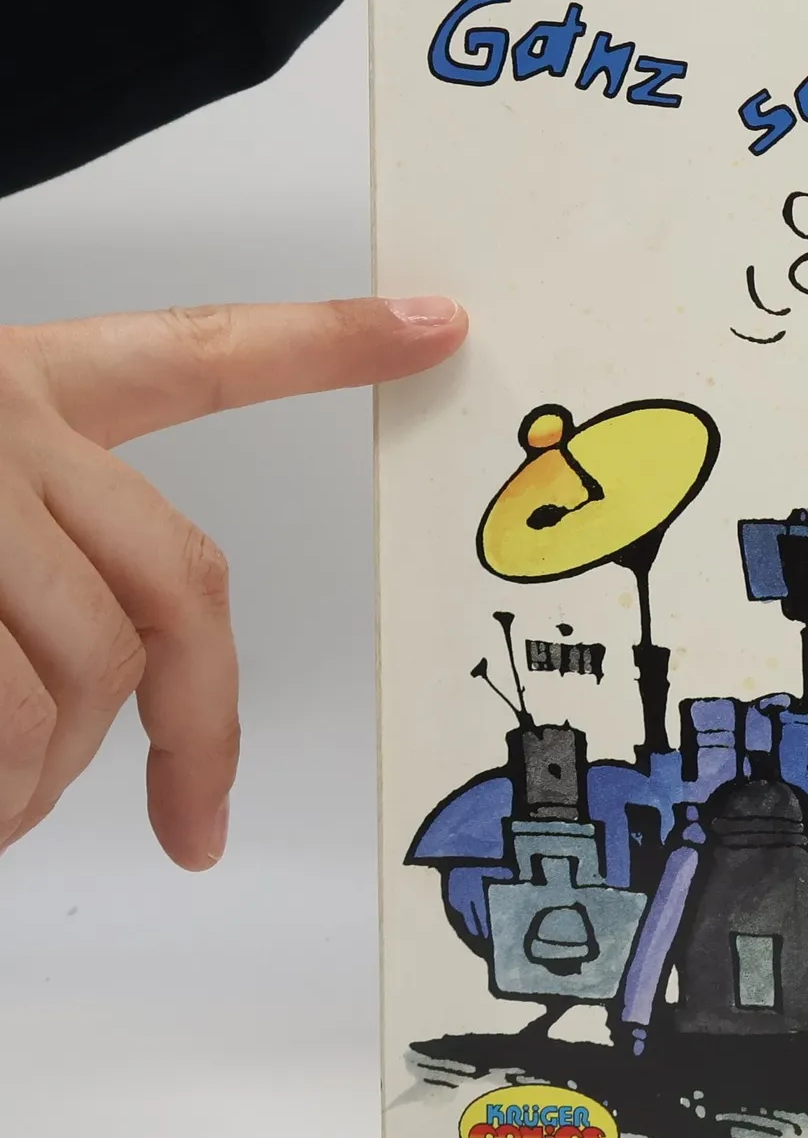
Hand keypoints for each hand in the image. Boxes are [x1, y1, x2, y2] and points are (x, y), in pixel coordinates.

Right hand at [0, 298, 465, 867]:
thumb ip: (38, 559)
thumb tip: (90, 701)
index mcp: (23, 386)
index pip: (202, 355)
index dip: (329, 342)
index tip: (434, 328)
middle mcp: (6, 422)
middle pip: (179, 582)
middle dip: (184, 725)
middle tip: (171, 810)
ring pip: (95, 667)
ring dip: (56, 774)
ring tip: (10, 809)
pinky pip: (14, 715)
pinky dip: (7, 791)